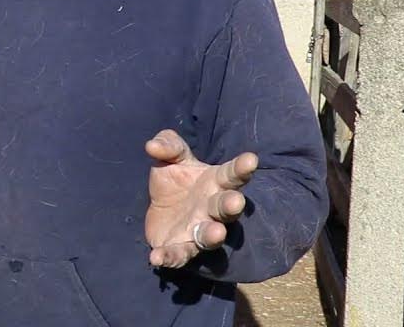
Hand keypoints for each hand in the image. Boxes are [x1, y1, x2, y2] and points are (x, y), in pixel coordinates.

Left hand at [144, 129, 256, 268]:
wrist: (162, 211)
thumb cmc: (176, 180)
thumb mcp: (172, 158)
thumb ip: (168, 147)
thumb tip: (151, 145)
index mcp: (215, 183)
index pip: (231, 174)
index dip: (242, 168)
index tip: (251, 159)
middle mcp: (212, 209)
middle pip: (225, 207)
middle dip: (231, 205)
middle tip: (236, 202)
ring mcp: (198, 229)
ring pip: (210, 235)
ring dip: (213, 235)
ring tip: (217, 233)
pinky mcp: (181, 247)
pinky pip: (178, 254)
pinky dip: (169, 257)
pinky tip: (156, 258)